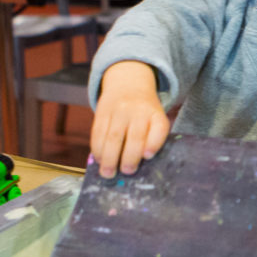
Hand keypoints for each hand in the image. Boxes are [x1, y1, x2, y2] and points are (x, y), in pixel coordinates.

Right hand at [89, 61, 169, 177]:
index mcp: (156, 114)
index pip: (159, 128)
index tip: (148, 156)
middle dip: (129, 158)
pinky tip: (99, 159)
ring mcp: (119, 110)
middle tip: (126, 172)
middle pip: (135, 136)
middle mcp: (139, 111)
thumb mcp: (155, 118)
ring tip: (108, 173)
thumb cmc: (144, 111)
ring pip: (113, 137)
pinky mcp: (102, 112)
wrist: (128, 82)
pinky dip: (97, 149)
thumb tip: (139, 165)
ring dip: (109, 158)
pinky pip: (98, 133)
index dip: (154, 143)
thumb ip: (152, 138)